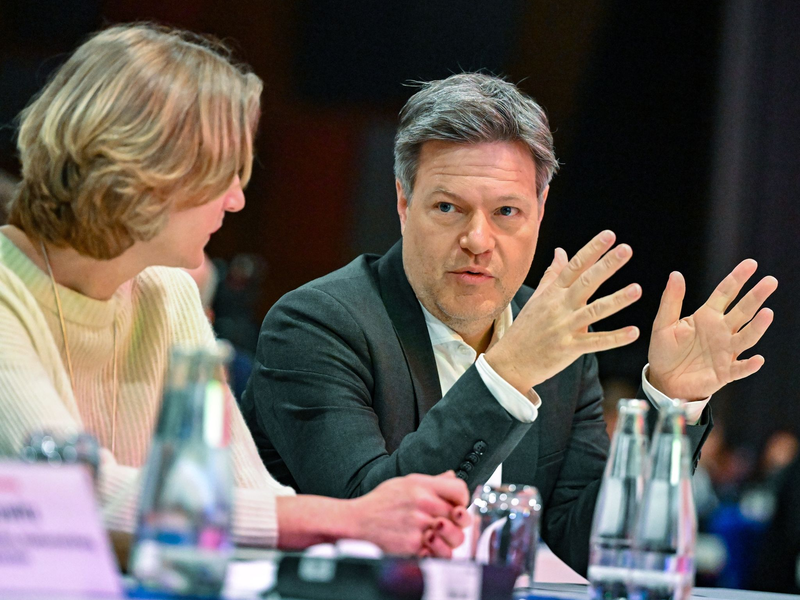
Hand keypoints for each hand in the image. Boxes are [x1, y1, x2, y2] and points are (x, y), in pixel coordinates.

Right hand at [350, 472, 469, 556]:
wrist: (357, 522)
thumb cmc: (380, 503)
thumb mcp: (405, 483)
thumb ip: (432, 481)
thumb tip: (452, 477)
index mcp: (422, 485)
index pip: (460, 490)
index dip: (461, 500)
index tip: (455, 505)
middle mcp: (423, 503)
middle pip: (461, 516)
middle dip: (457, 522)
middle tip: (446, 524)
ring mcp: (420, 525)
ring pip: (455, 537)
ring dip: (450, 539)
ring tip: (438, 536)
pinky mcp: (414, 545)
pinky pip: (440, 553)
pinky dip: (437, 552)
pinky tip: (427, 546)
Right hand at [485, 230, 640, 392]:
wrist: (511, 361)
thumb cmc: (526, 328)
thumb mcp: (537, 298)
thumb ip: (552, 274)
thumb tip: (561, 251)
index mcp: (553, 293)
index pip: (575, 266)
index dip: (592, 250)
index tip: (609, 235)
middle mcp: (559, 306)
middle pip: (586, 282)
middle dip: (606, 265)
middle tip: (626, 250)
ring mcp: (564, 327)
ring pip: (594, 311)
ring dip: (616, 300)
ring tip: (637, 290)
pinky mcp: (569, 348)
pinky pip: (595, 343)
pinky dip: (615, 338)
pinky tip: (633, 332)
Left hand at [648, 260, 777, 400]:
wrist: (664, 380)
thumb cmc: (664, 351)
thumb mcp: (663, 324)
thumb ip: (671, 301)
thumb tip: (676, 274)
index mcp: (706, 316)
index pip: (725, 293)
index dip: (737, 278)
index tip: (751, 264)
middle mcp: (721, 331)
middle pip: (742, 311)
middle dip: (756, 296)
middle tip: (770, 281)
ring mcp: (726, 351)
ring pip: (746, 337)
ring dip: (757, 327)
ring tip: (767, 313)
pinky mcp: (725, 372)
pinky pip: (740, 368)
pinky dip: (749, 365)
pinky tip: (757, 359)